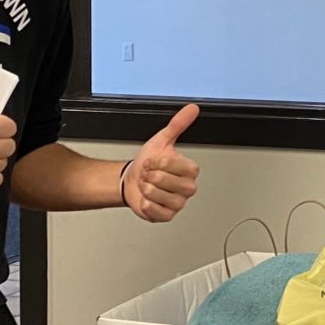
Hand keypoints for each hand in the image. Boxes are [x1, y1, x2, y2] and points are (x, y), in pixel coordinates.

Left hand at [124, 103, 200, 222]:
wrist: (132, 181)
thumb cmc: (148, 163)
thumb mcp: (161, 140)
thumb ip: (178, 124)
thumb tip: (192, 109)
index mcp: (190, 170)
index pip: (171, 164)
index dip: (156, 162)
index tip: (153, 161)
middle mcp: (188, 187)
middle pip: (163, 180)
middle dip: (149, 175)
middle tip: (149, 174)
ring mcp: (179, 203)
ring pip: (157, 195)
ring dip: (145, 189)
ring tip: (147, 185)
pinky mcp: (167, 215)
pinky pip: (154, 209)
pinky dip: (145, 203)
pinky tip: (147, 198)